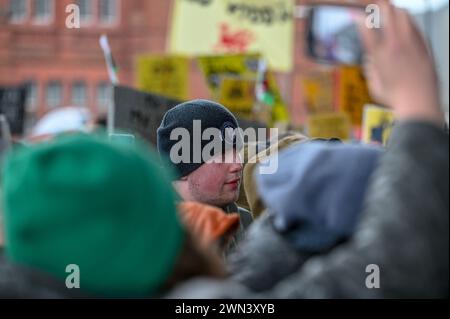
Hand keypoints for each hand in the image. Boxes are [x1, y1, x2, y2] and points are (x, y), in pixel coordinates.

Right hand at [359, 0, 443, 124]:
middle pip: (388, 11)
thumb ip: (370, 67)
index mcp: (380, 53)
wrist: (419, 102)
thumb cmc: (395, 98)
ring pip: (405, 14)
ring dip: (395, 11)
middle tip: (374, 6)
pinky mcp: (424, 45)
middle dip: (379, 6)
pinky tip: (406, 27)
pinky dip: (408, 22)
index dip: (358, 17)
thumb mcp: (374, 84)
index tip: (354, 14)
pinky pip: (416, 26)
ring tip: (390, 13)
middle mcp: (396, 43)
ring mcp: (413, 42)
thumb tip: (369, 59)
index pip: (366, 26)